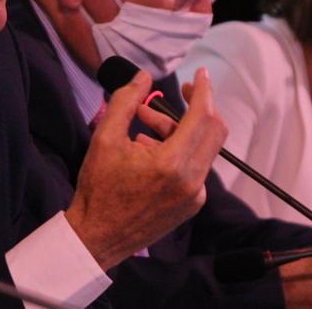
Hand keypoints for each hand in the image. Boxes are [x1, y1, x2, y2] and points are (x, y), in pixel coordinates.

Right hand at [65, 68, 226, 269]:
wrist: (98, 237)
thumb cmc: (98, 189)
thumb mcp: (105, 138)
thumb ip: (126, 101)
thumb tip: (143, 76)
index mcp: (172, 164)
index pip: (202, 116)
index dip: (203, 91)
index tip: (200, 74)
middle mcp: (192, 182)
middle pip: (213, 130)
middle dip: (198, 107)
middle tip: (179, 94)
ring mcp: (195, 196)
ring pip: (202, 148)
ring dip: (179, 130)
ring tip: (142, 128)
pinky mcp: (193, 204)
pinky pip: (196, 167)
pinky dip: (178, 152)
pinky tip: (148, 154)